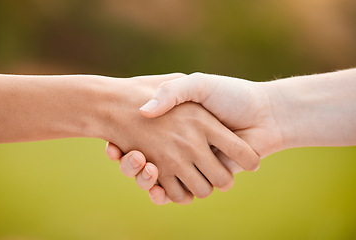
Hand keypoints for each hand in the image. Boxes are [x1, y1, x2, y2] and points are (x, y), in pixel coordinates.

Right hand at [102, 74, 258, 203]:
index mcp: (175, 127)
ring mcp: (190, 164)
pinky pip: (176, 193)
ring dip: (144, 179)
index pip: (138, 139)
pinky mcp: (202, 178)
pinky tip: (155, 186)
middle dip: (133, 166)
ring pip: (157, 181)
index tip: (112, 145)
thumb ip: (171, 92)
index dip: (122, 146)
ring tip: (143, 164)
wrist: (264, 114)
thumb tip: (144, 111)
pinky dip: (162, 194)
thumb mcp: (197, 85)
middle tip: (131, 156)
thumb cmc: (231, 95)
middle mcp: (179, 147)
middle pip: (144, 164)